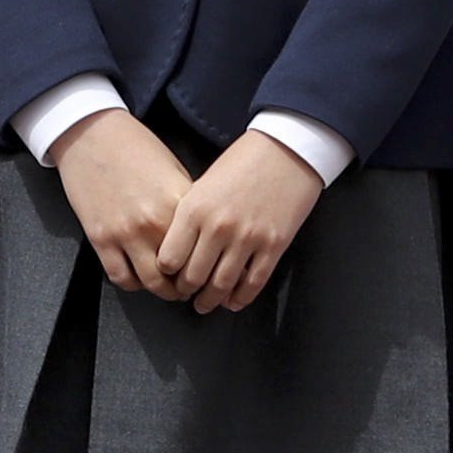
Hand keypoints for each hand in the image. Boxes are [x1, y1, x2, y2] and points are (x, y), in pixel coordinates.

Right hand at [56, 108, 195, 297]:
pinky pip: (121, 278)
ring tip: (168, 288)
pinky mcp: (100, 239)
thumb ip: (187, 205)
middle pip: (181, 272)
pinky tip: (138, 278)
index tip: (211, 270)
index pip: (204, 248)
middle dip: (189, 285)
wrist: (91, 134)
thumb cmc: (135, 147)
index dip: (209, 264)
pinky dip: (133, 285)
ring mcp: (126, 233)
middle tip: (191, 287)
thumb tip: (201, 234)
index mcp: (180, 202)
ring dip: (163, 291)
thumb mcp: (174, 171)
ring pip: (152, 283)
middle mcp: (155, 222)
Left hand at [162, 127, 321, 313]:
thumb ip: (190, 217)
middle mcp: (217, 228)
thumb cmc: (243, 161)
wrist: (287, 149)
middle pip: (193, 278)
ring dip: (210, 300)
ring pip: (221, 286)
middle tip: (185, 293)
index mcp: (194, 209)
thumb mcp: (204, 183)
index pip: (168, 259)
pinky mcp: (273, 245)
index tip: (169, 276)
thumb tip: (179, 250)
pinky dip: (240, 298)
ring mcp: (247, 239)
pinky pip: (253, 283)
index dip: (166, 274)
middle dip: (186, 291)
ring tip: (205, 303)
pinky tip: (232, 301)